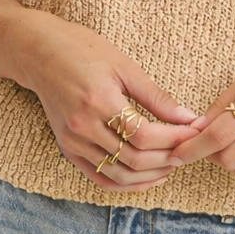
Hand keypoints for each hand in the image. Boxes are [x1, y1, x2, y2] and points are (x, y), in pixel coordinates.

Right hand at [22, 14, 205, 190]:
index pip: (145, 135)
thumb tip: (188, 118)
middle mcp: (83, 127)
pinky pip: (100, 177)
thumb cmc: (83, 50)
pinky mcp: (68, 150)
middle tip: (189, 150)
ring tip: (173, 164)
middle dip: (168, 158)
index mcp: (99, 101)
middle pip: (134, 159)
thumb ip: (156, 97)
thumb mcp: (124, 66)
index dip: (175, 139)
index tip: (195, 132)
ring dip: (150, 175)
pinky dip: (126, 183)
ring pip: (119, 174)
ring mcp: (73, 142)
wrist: (40, 53)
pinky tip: (147, 177)